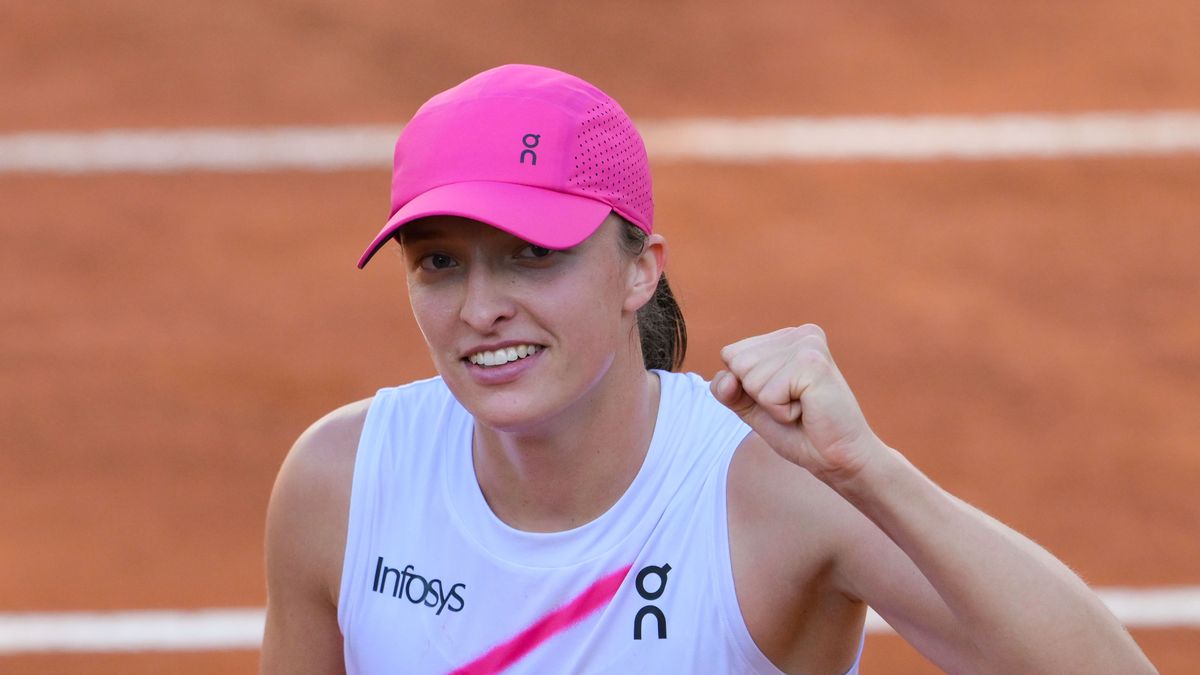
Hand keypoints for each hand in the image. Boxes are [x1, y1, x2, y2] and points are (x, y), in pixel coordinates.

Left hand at [710, 325, 881, 485]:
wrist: (838, 458)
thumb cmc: (799, 431)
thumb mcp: (752, 407)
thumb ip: (728, 389)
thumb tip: (726, 378)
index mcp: (786, 337)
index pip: (731, 354)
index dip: (746, 387)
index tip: (782, 396)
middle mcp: (799, 333)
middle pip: (737, 363)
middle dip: (758, 396)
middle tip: (794, 405)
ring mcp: (808, 345)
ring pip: (751, 379)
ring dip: (772, 406)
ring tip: (803, 407)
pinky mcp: (813, 363)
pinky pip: (767, 394)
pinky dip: (782, 413)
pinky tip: (808, 411)